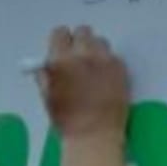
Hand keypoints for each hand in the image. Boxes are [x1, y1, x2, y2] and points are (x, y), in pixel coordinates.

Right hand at [37, 25, 129, 141]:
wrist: (94, 133)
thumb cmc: (66, 119)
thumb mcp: (47, 97)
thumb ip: (45, 76)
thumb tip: (45, 64)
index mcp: (61, 62)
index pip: (60, 33)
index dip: (59, 41)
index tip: (59, 50)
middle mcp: (84, 55)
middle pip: (82, 32)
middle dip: (77, 41)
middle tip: (75, 57)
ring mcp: (105, 60)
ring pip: (99, 41)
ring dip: (93, 49)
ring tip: (91, 67)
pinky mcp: (121, 67)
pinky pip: (112, 55)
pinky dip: (106, 62)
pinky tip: (102, 78)